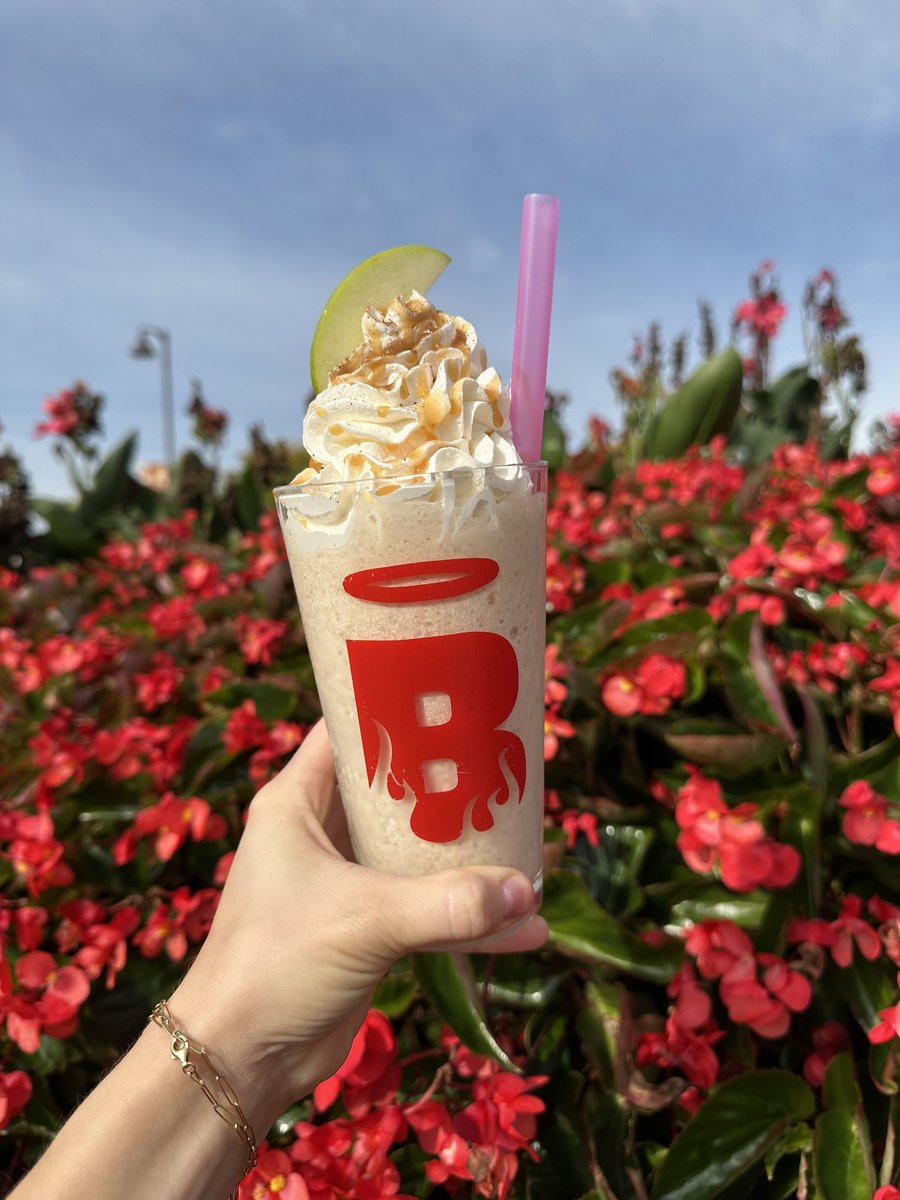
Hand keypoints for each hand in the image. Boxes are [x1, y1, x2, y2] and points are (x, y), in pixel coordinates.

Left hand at [169, 720, 546, 1131]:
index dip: (397, 705)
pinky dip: (469, 917)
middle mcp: (320, 833)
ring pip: (416, 851)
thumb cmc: (276, 963)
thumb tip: (526, 892)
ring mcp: (345, 882)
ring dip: (467, 852)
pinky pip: (426, 909)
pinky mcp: (365, 930)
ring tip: (529, 840)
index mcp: (298, 802)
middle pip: (394, 789)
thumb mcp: (364, 920)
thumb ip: (446, 905)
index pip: (349, 729)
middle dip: (450, 781)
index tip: (455, 693)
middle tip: (507, 762)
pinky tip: (525, 926)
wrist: (240, 1059)